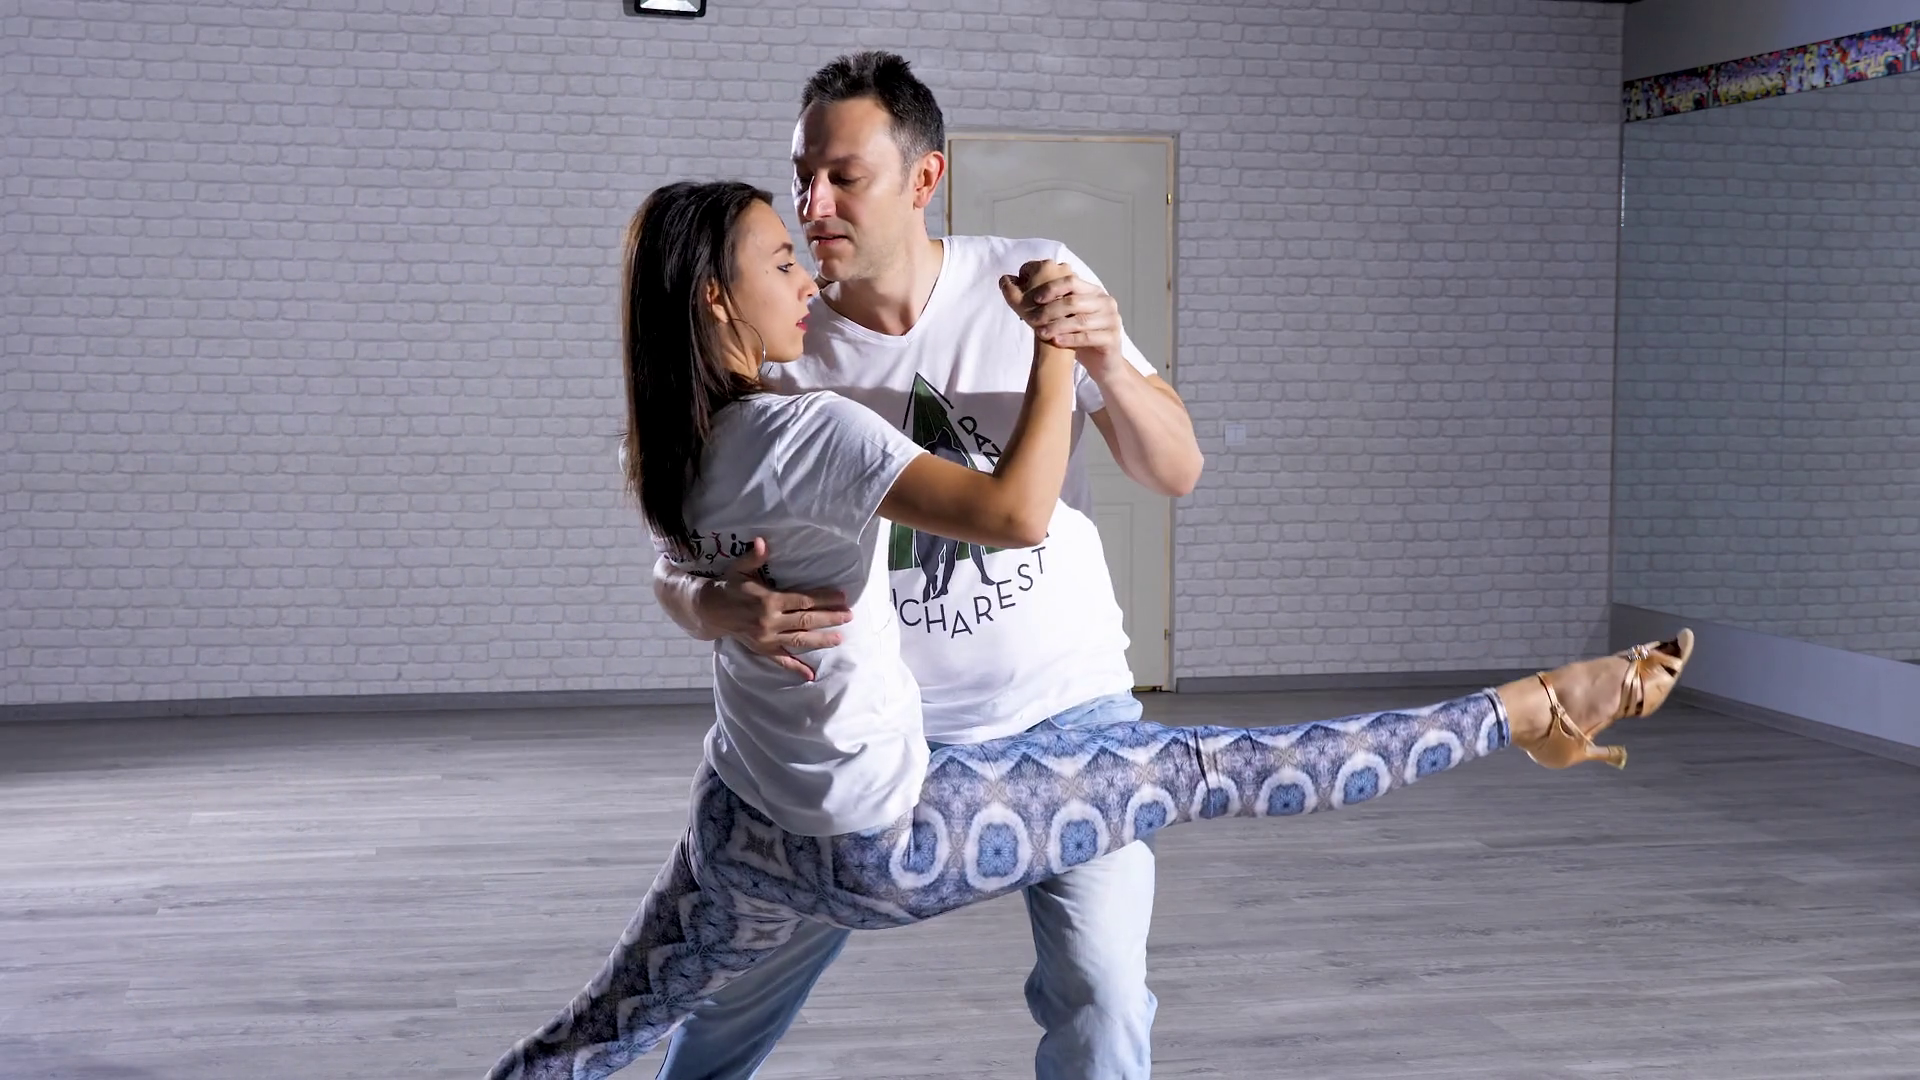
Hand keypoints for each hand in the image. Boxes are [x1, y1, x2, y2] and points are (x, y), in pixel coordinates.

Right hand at [701, 538, 851, 680]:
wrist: (710, 610)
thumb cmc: (729, 586)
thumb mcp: (740, 568)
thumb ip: (754, 557)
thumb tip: (762, 541)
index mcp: (768, 600)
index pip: (803, 600)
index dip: (824, 599)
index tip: (841, 597)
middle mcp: (770, 621)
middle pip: (806, 620)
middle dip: (830, 618)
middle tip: (849, 616)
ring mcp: (767, 638)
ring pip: (800, 641)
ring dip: (821, 640)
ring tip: (839, 638)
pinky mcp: (762, 650)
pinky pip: (781, 661)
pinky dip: (796, 669)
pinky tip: (811, 675)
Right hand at [998, 259, 1075, 324]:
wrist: (1060, 330)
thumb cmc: (1035, 313)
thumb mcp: (1013, 299)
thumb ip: (1006, 284)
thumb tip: (1006, 278)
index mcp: (1043, 265)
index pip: (1025, 269)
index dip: (1021, 283)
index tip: (1023, 296)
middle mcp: (1061, 266)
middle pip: (1041, 273)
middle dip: (1036, 285)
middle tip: (1034, 302)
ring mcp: (1074, 276)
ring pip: (1055, 281)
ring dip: (1049, 290)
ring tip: (1046, 306)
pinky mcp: (1082, 288)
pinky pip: (1066, 288)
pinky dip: (1061, 294)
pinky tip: (1057, 308)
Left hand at [1008, 262, 1127, 374]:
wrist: (1104, 363)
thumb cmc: (1082, 337)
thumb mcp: (1069, 317)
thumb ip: (1055, 303)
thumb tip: (1021, 289)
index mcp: (1095, 291)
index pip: (1072, 282)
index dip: (1052, 288)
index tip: (1035, 298)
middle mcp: (1106, 302)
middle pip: (1074, 301)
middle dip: (1050, 310)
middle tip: (1032, 319)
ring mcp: (1112, 320)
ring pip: (1080, 320)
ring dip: (1057, 326)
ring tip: (1040, 333)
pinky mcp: (1112, 339)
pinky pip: (1088, 337)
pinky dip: (1070, 339)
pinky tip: (1055, 342)